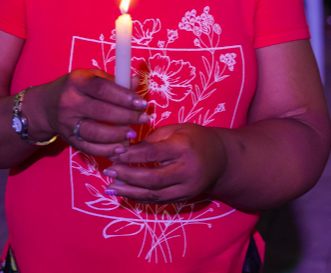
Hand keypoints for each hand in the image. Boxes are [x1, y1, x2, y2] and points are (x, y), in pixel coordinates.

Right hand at [37, 68, 148, 158]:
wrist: (46, 106)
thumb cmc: (76, 89)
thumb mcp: (91, 77)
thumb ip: (114, 80)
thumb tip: (136, 81)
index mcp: (77, 82)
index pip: (102, 88)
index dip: (124, 96)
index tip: (141, 102)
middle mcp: (70, 102)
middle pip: (101, 111)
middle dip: (126, 116)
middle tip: (144, 118)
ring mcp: (67, 123)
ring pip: (94, 133)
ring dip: (117, 135)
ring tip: (132, 133)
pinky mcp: (69, 139)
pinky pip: (90, 148)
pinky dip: (107, 150)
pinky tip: (121, 147)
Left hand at [103, 123, 226, 203]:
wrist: (222, 159)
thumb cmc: (195, 138)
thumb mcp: (176, 130)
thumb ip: (152, 140)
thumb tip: (126, 149)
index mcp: (183, 148)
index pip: (152, 153)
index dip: (131, 155)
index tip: (114, 153)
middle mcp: (186, 170)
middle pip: (152, 178)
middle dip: (127, 176)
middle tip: (109, 171)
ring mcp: (186, 188)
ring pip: (154, 194)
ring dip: (130, 191)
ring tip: (111, 186)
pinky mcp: (184, 198)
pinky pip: (158, 200)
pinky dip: (140, 197)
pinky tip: (125, 192)